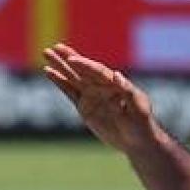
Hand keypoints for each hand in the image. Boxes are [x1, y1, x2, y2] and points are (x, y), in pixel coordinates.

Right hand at [43, 43, 157, 152]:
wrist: (137, 142)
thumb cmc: (143, 124)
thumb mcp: (139, 109)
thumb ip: (128, 91)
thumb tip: (116, 74)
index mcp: (116, 84)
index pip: (98, 71)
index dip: (85, 65)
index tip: (72, 59)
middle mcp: (102, 86)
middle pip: (83, 69)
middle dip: (69, 58)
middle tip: (55, 47)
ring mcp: (92, 95)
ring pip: (73, 77)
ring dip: (60, 66)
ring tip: (47, 53)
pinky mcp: (84, 107)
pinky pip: (69, 92)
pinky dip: (59, 82)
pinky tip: (49, 72)